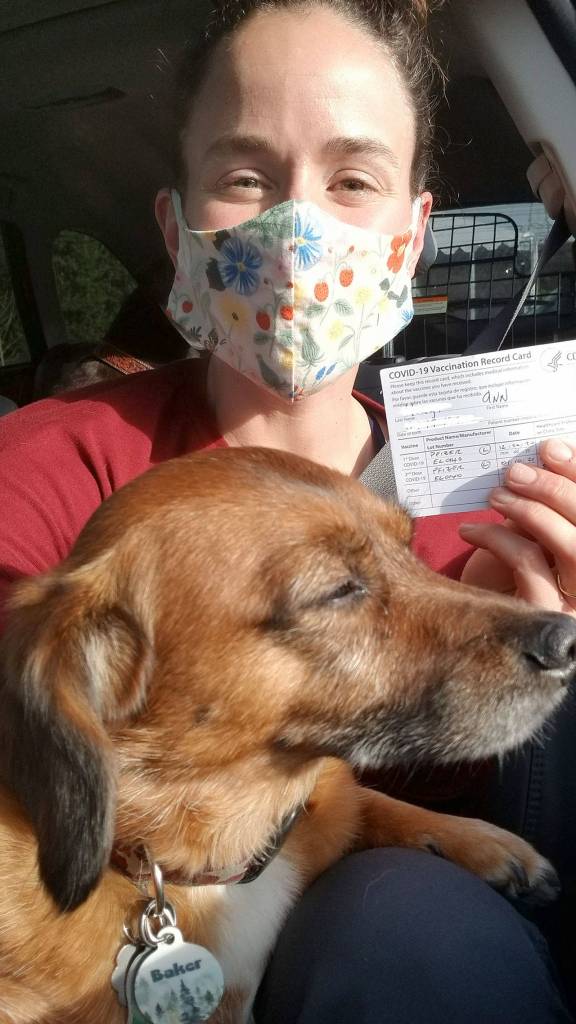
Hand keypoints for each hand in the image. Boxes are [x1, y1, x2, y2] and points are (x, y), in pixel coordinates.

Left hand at [459, 438, 575, 615]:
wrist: (475, 618)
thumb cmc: (505, 568)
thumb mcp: (525, 529)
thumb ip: (541, 502)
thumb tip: (538, 457)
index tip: (550, 447)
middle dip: (556, 489)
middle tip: (516, 471)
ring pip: (572, 547)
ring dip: (532, 512)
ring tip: (496, 496)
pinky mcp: (546, 613)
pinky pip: (529, 567)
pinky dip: (499, 540)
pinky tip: (470, 530)